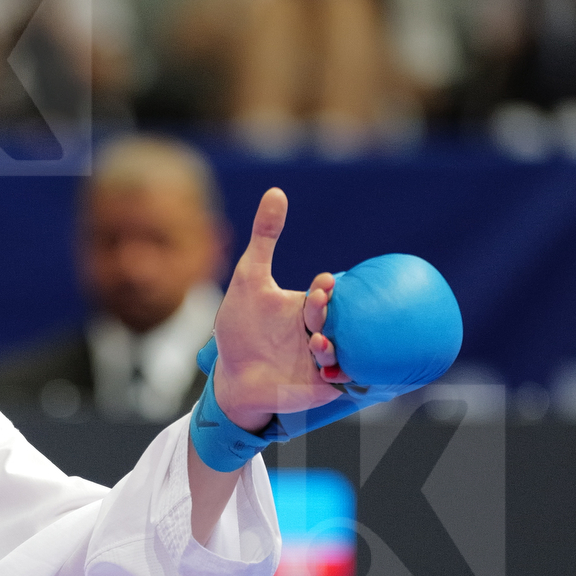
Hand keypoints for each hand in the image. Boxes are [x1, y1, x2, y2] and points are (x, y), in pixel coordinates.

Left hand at [209, 187, 343, 431]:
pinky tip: (322, 363)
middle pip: (334, 318)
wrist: (234, 377)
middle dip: (326, 311)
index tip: (322, 282)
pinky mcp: (323, 384)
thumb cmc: (241, 327)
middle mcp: (320, 329)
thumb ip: (264, 237)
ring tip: (316, 341)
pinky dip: (336, 370)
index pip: (326, 292)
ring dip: (331, 344)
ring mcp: (323, 358)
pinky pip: (341, 377)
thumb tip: (276, 191)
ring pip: (341, 348)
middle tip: (316, 302)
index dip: (326, 287)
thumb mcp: (249, 279)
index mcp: (308, 305)